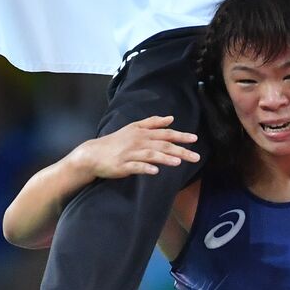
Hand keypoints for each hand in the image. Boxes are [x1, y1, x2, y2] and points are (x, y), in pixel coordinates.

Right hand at [71, 116, 198, 178]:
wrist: (93, 153)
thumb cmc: (116, 141)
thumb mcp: (134, 127)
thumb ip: (153, 122)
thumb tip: (171, 118)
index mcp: (142, 133)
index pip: (165, 134)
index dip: (180, 136)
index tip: (194, 139)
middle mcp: (138, 142)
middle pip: (162, 145)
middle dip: (180, 150)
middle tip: (196, 156)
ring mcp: (130, 154)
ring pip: (150, 155)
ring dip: (164, 158)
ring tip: (178, 162)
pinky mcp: (122, 166)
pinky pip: (135, 167)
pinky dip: (145, 168)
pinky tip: (155, 171)